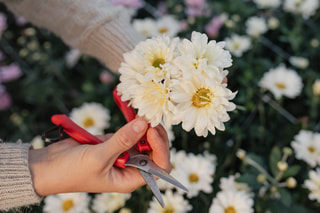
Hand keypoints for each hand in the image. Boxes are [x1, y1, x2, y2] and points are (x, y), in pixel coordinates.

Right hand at [28, 118, 170, 195]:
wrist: (48, 166)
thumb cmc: (71, 172)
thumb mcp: (98, 157)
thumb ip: (122, 140)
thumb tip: (144, 123)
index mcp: (130, 179)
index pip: (159, 167)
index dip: (161, 149)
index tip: (151, 130)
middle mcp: (130, 167)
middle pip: (155, 150)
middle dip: (154, 133)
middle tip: (149, 117)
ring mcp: (123, 153)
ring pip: (144, 138)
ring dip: (145, 125)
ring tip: (143, 111)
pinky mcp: (115, 142)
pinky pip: (129, 131)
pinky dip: (132, 121)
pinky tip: (133, 111)